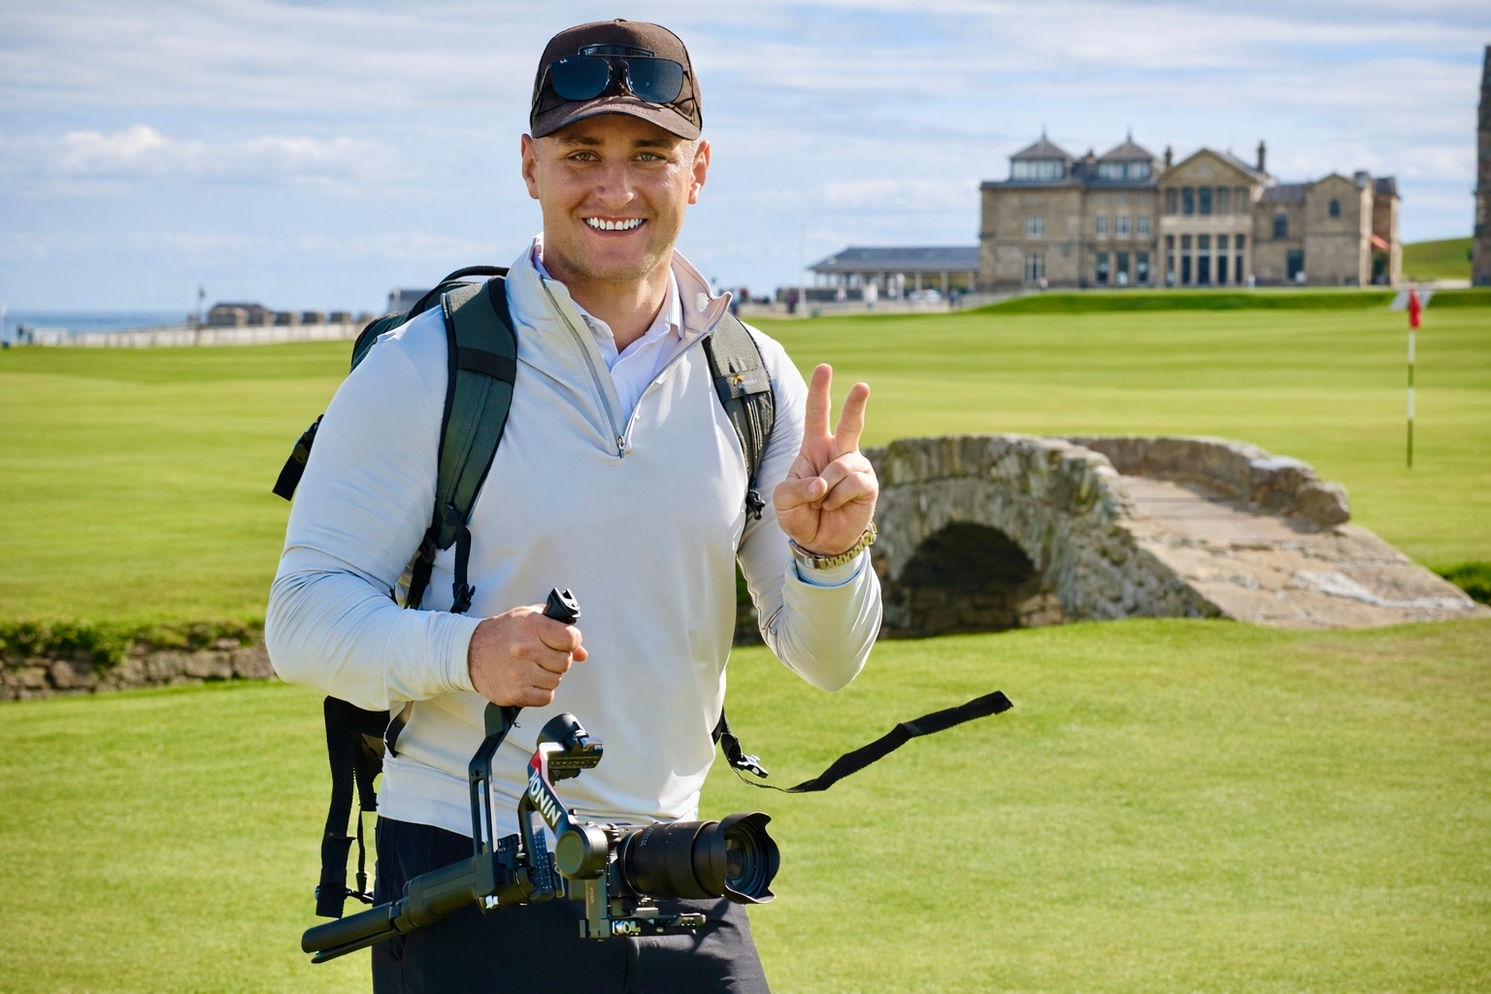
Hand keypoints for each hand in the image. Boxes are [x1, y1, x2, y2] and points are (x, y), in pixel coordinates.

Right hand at [467, 603, 586, 707]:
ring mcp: (520, 673)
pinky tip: (530, 681)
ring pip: (556, 680)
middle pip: (565, 662)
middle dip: (558, 659)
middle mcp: (526, 649)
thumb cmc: (500, 633)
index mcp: (532, 626)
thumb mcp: (528, 617)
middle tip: (543, 656)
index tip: (564, 643)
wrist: (469, 652)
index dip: (571, 641)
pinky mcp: (515, 693)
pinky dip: (541, 692)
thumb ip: (558, 628)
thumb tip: (581, 652)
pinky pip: (546, 697)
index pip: (570, 638)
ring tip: (533, 668)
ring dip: (549, 676)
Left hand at [773, 363, 877, 554]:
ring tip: (823, 502)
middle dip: (856, 404)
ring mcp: (856, 467)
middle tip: (862, 386)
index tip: (824, 369)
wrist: (820, 542)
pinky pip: (853, 483)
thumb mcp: (783, 501)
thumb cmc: (800, 514)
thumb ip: (794, 489)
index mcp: (814, 448)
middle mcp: (838, 453)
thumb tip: (821, 484)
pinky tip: (834, 506)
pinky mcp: (868, 485)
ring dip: (828, 487)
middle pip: (850, 423)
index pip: (816, 415)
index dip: (819, 391)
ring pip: (844, 465)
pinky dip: (838, 498)